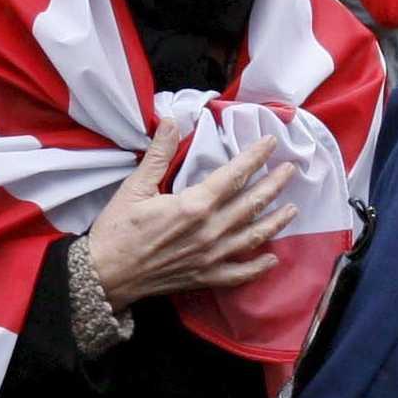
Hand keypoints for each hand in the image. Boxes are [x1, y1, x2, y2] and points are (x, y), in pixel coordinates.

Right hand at [82, 119, 293, 303]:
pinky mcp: (205, 278)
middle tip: (291, 170)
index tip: (271, 143)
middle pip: (251, 204)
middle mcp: (209, 231)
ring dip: (276, 222)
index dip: (255, 157)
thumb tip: (171, 120)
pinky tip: (273, 258)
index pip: (234, 175)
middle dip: (274, 185)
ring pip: (253, 237)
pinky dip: (259, 267)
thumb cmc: (117, 230)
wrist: (104, 275)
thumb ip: (158, 153)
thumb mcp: (135, 186)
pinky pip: (240, 274)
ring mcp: (210, 257)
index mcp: (193, 205)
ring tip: (293, 209)